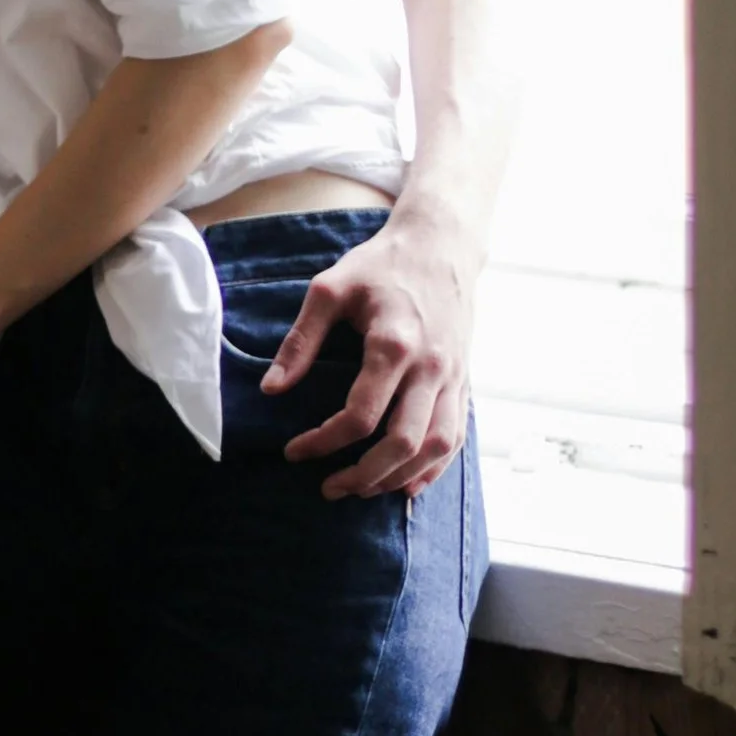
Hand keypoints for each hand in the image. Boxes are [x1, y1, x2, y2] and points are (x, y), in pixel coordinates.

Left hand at [262, 196, 477, 497]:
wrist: (441, 245)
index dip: (323, 441)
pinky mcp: (464, 381)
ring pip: (436, 447)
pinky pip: (456, 436)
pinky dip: (433, 467)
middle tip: (328, 487)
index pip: (360, 414)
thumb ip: (300, 341)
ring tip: (362, 490)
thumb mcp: (329, 289)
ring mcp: (453, 377)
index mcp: (394, 344)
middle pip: (403, 442)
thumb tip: (271, 389)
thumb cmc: (380, 265)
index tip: (294, 451)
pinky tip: (406, 483)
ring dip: (398, 477)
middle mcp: (431, 367)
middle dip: (363, 474)